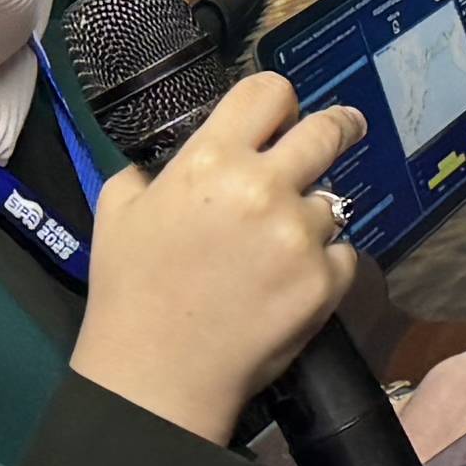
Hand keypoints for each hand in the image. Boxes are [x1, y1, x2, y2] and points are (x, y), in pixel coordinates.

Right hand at [65, 75, 364, 446]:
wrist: (157, 373)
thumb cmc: (130, 291)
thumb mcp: (119, 209)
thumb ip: (154, 170)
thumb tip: (178, 156)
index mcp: (211, 160)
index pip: (269, 91)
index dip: (279, 101)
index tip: (287, 114)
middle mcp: (263, 187)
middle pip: (328, 131)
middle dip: (342, 127)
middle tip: (346, 131)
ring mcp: (300, 235)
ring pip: (333, 201)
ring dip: (314, 215)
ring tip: (280, 246)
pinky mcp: (325, 281)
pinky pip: (342, 254)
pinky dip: (324, 264)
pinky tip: (288, 283)